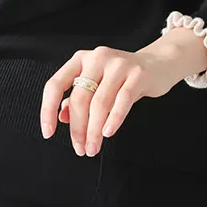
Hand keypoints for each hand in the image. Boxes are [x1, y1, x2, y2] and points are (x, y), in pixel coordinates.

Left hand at [40, 32, 206, 154]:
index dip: (48, 110)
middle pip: (79, 99)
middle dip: (77, 128)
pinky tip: (108, 133)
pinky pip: (122, 101)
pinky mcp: (137, 74)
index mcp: (80, 60)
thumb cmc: (122, 78)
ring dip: (94, 130)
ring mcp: (118, 65)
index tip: (49, 133)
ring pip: (99, 103)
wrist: (158, 64)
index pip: (55, 85)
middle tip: (80, 148)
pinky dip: (113, 120)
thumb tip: (63, 117)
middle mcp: (97, 58)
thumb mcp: (96, 84)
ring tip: (93, 147)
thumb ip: (78, 98)